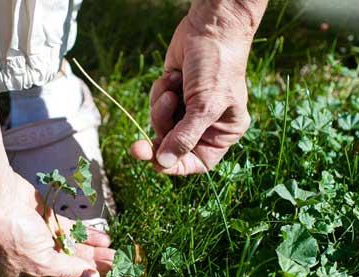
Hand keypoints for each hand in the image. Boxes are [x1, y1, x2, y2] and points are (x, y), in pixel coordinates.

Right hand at [0, 171, 113, 276]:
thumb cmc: (11, 236)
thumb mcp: (42, 261)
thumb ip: (70, 271)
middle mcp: (30, 265)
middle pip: (67, 273)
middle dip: (91, 273)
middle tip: (116, 274)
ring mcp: (38, 243)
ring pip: (72, 252)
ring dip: (94, 254)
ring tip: (116, 256)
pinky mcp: (46, 224)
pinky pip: (71, 234)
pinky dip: (87, 236)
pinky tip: (105, 239)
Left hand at [131, 8, 255, 174]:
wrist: (210, 27)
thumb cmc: (218, 67)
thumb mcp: (204, 106)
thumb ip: (184, 137)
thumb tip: (164, 163)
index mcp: (223, 132)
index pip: (198, 161)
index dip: (177, 166)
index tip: (155, 165)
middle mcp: (206, 124)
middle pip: (174, 146)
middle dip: (158, 138)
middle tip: (135, 148)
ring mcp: (188, 109)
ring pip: (162, 125)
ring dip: (161, 108)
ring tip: (172, 89)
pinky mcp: (173, 94)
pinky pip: (157, 105)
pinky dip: (160, 92)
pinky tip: (173, 76)